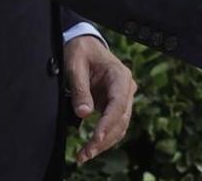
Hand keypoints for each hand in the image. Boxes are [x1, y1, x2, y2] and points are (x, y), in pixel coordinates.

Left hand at [62, 34, 136, 164]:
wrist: (85, 46)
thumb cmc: (81, 51)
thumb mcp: (75, 65)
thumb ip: (80, 89)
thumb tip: (84, 114)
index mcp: (120, 75)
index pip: (118, 104)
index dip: (107, 124)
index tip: (95, 139)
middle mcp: (126, 88)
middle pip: (121, 119)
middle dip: (104, 139)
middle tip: (85, 154)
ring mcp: (122, 98)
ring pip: (119, 126)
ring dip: (104, 143)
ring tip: (84, 155)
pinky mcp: (114, 105)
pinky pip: (114, 125)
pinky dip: (104, 138)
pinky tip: (90, 148)